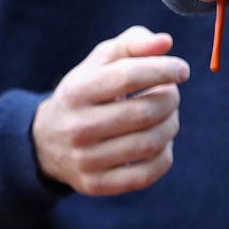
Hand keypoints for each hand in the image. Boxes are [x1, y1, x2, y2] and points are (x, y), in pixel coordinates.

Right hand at [31, 26, 189, 196]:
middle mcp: (78, 127)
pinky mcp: (96, 185)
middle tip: (172, 92)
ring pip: (150, 143)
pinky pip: (147, 174)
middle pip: (145, 112)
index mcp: (78, 90)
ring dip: (171, 124)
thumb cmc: (87, 90)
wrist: (46, 140)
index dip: (163, 70)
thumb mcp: (101, 59)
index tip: (182, 70)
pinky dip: (165, 154)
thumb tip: (165, 42)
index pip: (129, 76)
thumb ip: (134, 42)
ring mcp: (86, 160)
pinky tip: (160, 140)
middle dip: (171, 98)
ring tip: (167, 114)